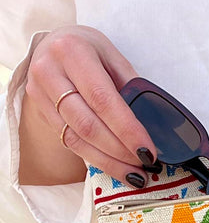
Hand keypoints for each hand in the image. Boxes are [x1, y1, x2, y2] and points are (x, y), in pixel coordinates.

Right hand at [20, 25, 156, 186]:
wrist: (53, 46)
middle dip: (120, 151)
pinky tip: (117, 168)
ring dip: (110, 162)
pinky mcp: (40, 112)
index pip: (103, 100)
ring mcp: (39, 94)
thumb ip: (131, 87)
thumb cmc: (90, 51)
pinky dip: (97, 159)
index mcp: (73, 51)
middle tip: (145, 165)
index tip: (148, 151)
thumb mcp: (113, 57)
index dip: (127, 130)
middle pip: (88, 124)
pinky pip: (70, 143)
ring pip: (77, 139)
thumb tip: (155, 126)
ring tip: (135, 175)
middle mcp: (49, 72)